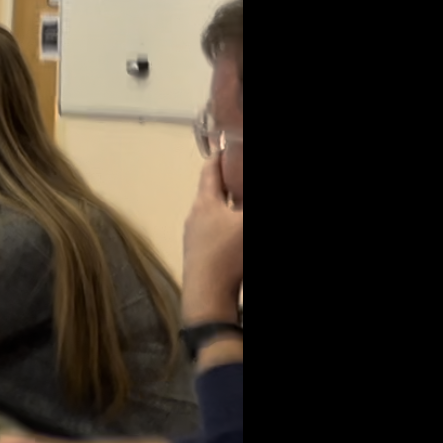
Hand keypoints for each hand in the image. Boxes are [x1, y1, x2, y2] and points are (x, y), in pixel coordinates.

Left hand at [180, 154, 243, 323]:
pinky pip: (215, 231)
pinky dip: (228, 225)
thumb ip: (248, 203)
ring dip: (229, 205)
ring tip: (241, 201)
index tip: (228, 146)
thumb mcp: (247, 224)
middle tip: (240, 175)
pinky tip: (237, 233)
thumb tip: (243, 208)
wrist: (207, 295)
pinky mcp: (200, 255)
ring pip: (213, 212)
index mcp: (205, 203)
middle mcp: (195, 216)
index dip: (220, 156)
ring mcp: (195, 237)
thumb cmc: (229, 254)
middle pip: (211, 191)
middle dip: (228, 182)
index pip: (210, 170)